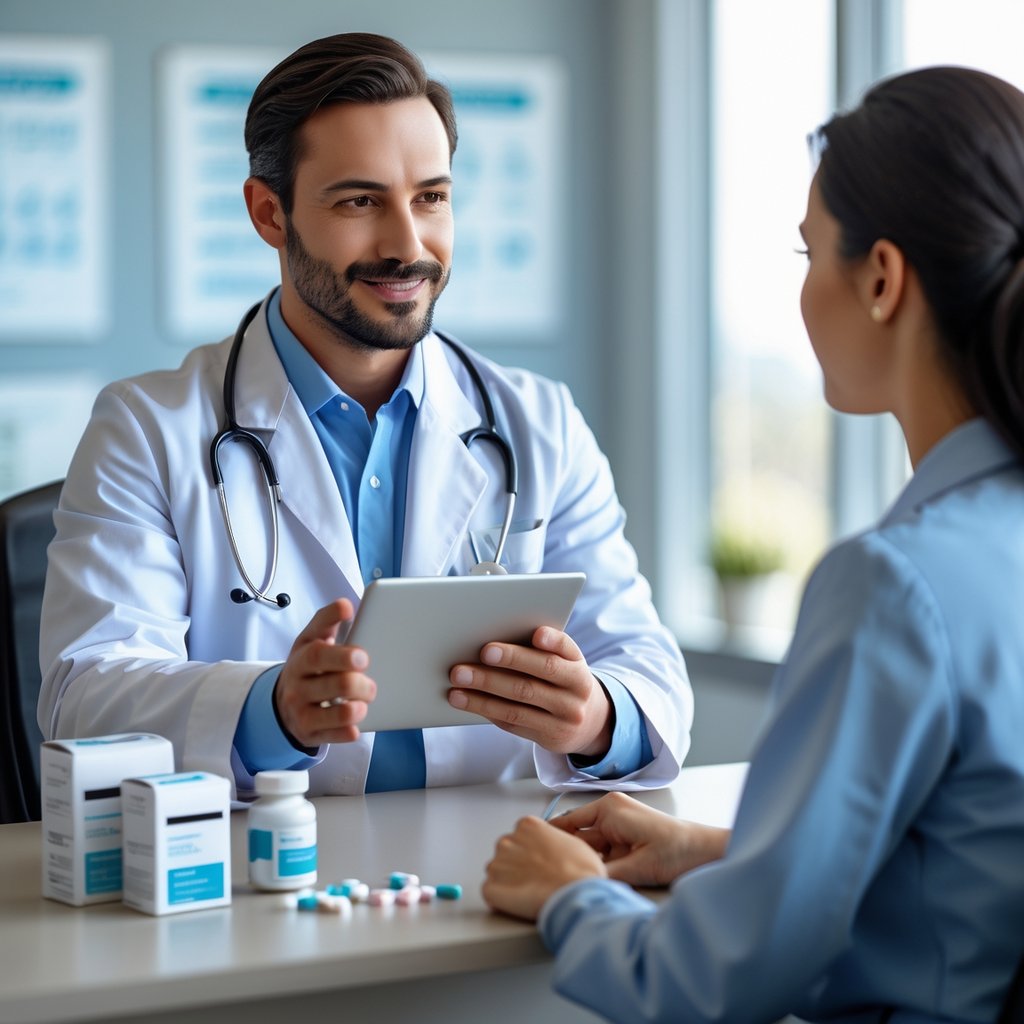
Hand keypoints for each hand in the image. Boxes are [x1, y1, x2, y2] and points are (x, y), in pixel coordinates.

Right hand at [273, 599, 376, 746]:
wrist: (283, 701)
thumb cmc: (308, 666)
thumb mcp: (311, 640)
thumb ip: (327, 621)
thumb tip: (345, 604)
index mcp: (302, 657)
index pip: (319, 653)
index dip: (342, 653)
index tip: (361, 649)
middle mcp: (298, 685)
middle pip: (336, 683)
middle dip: (360, 682)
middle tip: (370, 681)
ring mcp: (301, 711)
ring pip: (337, 712)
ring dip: (359, 706)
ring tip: (365, 699)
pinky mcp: (308, 733)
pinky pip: (334, 736)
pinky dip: (350, 730)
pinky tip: (356, 724)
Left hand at [448, 627, 611, 758]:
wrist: (588, 722)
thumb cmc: (562, 680)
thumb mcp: (564, 664)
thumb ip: (541, 652)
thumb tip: (493, 643)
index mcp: (578, 667)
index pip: (567, 650)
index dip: (553, 642)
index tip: (536, 634)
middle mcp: (575, 694)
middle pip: (538, 677)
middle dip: (507, 663)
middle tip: (480, 653)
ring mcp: (563, 720)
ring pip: (518, 705)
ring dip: (483, 693)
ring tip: (457, 680)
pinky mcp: (548, 738)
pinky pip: (511, 722)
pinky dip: (485, 708)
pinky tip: (464, 699)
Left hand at [483, 815, 606, 920]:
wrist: (576, 895)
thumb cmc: (580, 871)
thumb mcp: (572, 841)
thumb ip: (552, 839)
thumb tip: (550, 849)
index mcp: (527, 825)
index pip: (520, 836)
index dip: (530, 852)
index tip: (538, 862)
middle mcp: (508, 840)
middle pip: (506, 852)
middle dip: (517, 865)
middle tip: (534, 879)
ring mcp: (497, 864)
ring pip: (497, 872)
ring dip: (509, 882)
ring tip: (529, 892)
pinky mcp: (491, 888)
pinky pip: (491, 892)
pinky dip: (501, 899)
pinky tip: (519, 902)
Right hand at [550, 792, 729, 886]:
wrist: (705, 853)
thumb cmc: (678, 850)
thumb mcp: (637, 866)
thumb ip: (605, 874)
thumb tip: (578, 884)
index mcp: (609, 809)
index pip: (567, 822)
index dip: (549, 837)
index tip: (531, 849)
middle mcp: (610, 814)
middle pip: (576, 838)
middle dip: (565, 856)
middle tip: (545, 875)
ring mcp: (617, 828)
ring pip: (588, 849)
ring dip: (582, 864)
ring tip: (563, 882)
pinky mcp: (624, 842)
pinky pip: (602, 854)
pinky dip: (596, 867)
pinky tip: (588, 881)